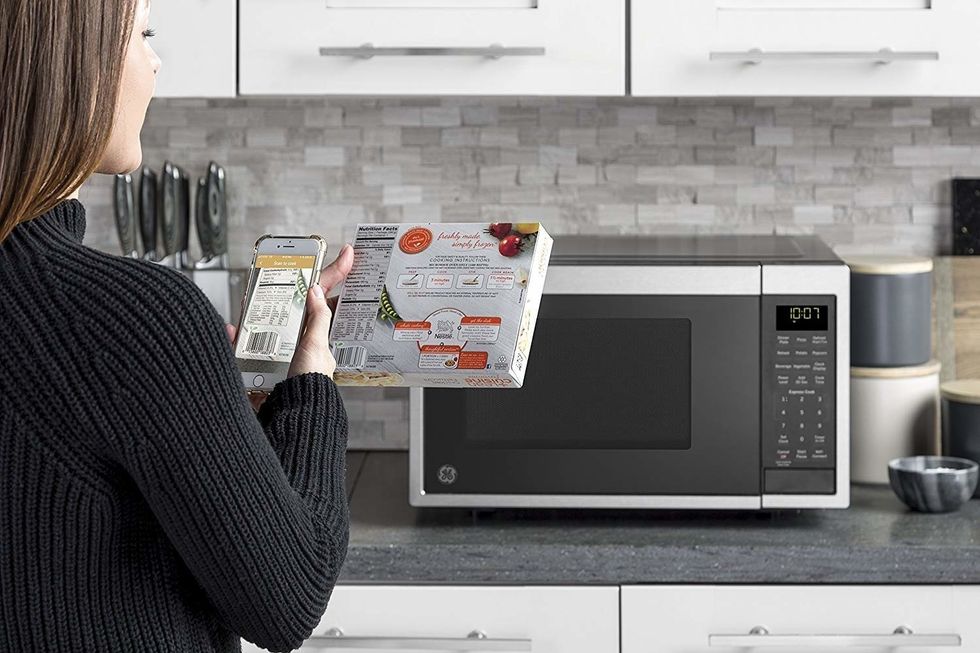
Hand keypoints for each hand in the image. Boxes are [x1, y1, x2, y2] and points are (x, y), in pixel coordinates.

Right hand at [224, 244, 354, 407]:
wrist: (290, 416)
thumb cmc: (308, 385)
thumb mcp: (316, 346)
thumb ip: (317, 318)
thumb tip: (317, 288)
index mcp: (315, 335)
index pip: (323, 297)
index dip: (333, 274)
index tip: (347, 252)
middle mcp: (297, 340)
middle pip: (288, 304)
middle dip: (280, 289)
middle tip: (276, 269)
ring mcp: (276, 350)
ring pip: (263, 321)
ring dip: (254, 311)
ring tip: (248, 300)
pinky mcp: (257, 363)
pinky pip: (243, 345)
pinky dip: (234, 337)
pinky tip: (230, 330)